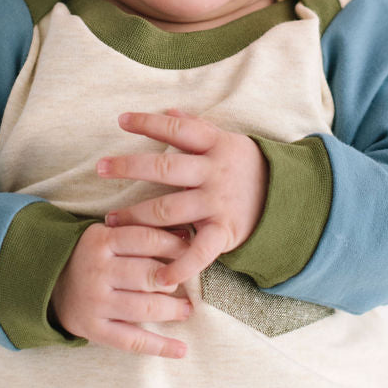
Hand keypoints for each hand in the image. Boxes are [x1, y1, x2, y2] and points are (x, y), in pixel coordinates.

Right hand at [51, 221, 194, 359]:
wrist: (50, 282)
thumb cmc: (92, 255)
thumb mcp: (109, 234)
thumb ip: (142, 231)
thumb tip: (188, 234)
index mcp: (101, 242)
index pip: (148, 239)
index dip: (176, 245)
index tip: (193, 251)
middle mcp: (96, 271)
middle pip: (149, 275)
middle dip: (175, 280)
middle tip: (187, 282)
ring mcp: (95, 302)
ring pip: (145, 308)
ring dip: (173, 310)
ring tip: (186, 309)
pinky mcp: (94, 329)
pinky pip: (132, 341)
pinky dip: (160, 347)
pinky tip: (181, 350)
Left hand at [97, 109, 268, 289]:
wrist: (287, 197)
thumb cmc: (245, 166)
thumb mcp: (226, 140)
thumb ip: (196, 128)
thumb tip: (169, 110)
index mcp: (215, 145)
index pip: (177, 129)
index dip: (149, 123)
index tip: (121, 120)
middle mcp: (214, 172)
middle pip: (165, 168)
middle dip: (129, 168)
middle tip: (100, 168)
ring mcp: (217, 203)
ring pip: (170, 210)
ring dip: (137, 217)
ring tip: (112, 221)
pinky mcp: (224, 232)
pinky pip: (199, 252)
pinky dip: (179, 266)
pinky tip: (158, 277)